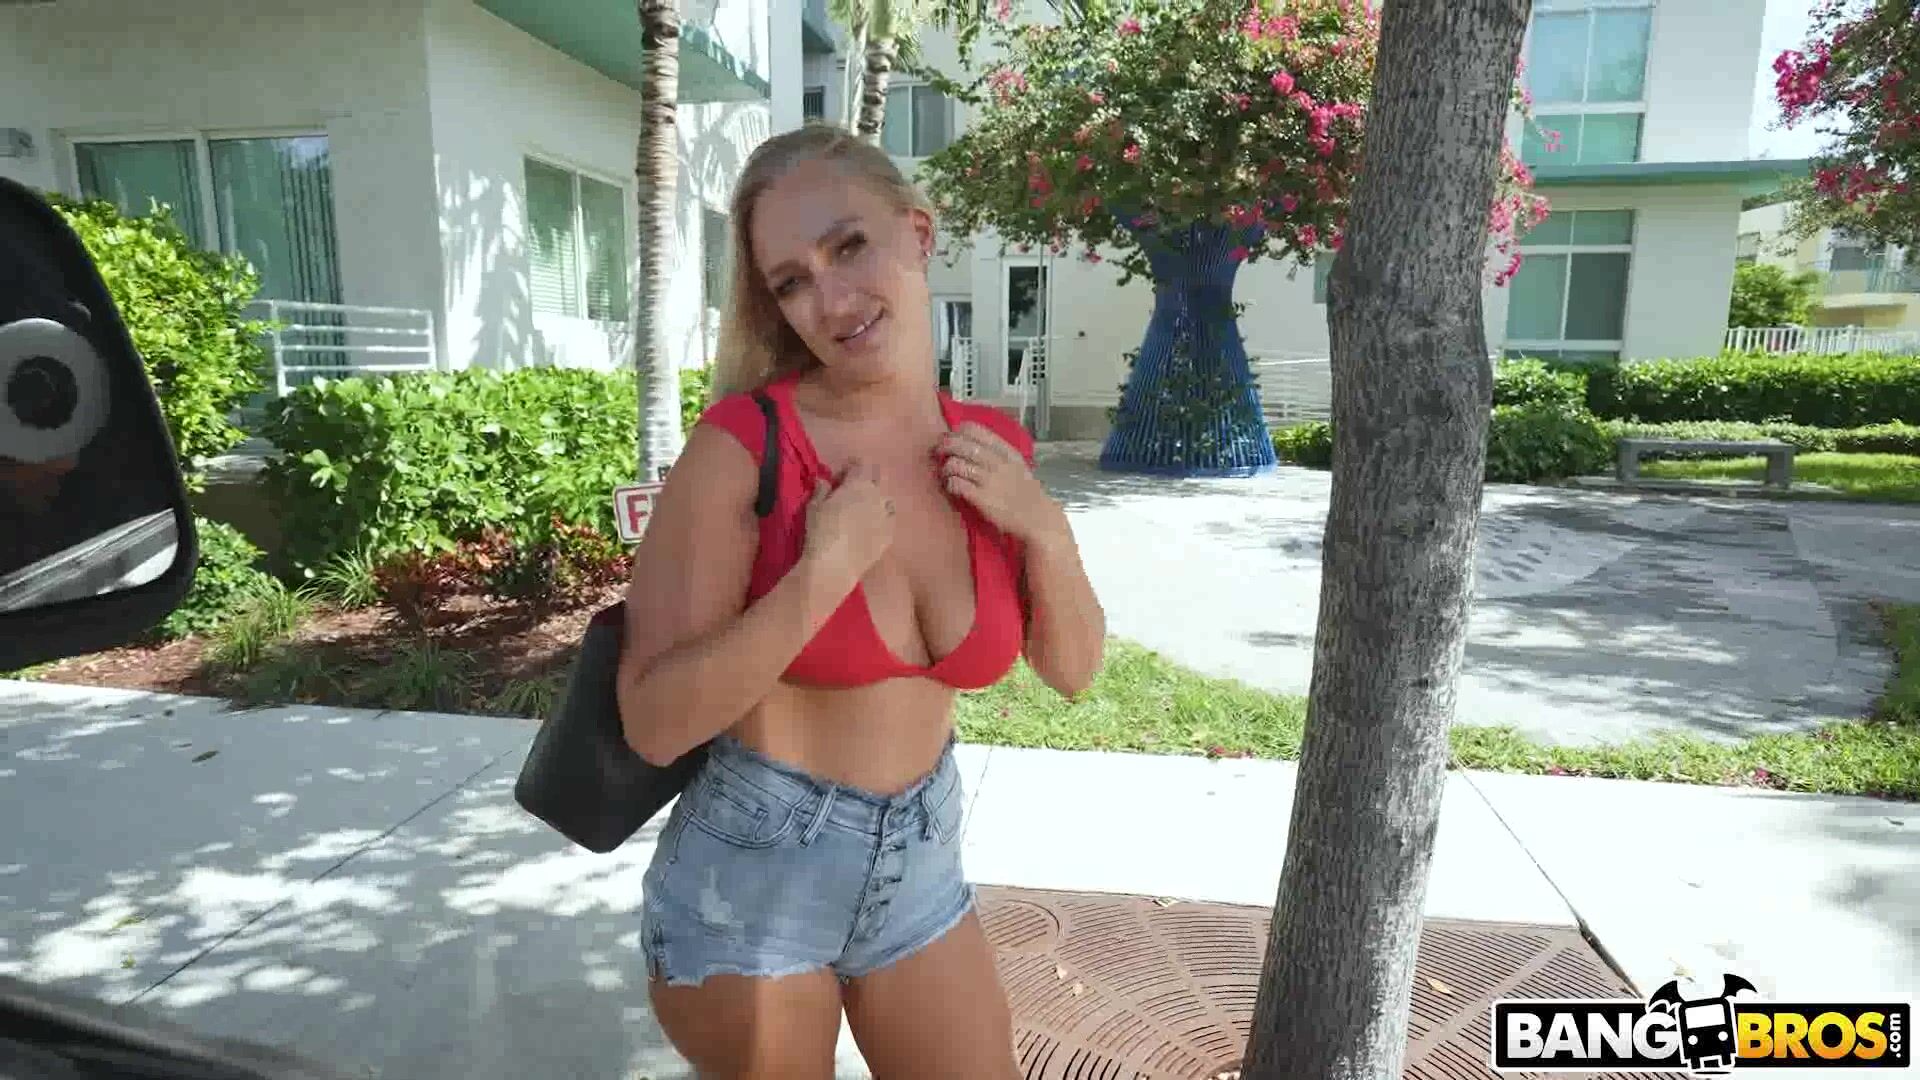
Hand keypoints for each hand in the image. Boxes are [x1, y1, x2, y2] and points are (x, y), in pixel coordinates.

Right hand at [801, 460, 895, 584]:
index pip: (860, 464)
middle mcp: (877, 495)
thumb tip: (823, 480)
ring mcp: (886, 516)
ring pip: (887, 498)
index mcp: (859, 483)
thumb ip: (821, 489)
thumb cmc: (821, 530)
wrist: (835, 564)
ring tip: (864, 508)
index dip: (849, 466)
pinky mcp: (890, 535)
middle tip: (852, 489)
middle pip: (879, 476)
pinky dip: (883, 518)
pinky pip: (890, 520)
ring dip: (877, 498)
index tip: (838, 477)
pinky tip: (872, 526)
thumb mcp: (813, 506)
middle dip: (866, 477)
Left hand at [937, 423, 1064, 545]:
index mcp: (1007, 452)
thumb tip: (971, 442)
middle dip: (945, 445)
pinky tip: (952, 486)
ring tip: (946, 473)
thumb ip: (999, 452)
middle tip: (939, 452)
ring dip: (946, 467)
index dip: (958, 431)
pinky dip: (949, 483)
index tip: (952, 436)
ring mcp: (989, 480)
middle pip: (962, 445)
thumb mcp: (1017, 465)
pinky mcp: (982, 498)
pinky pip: (957, 484)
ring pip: (956, 463)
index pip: (976, 431)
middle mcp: (998, 463)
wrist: (1037, 518)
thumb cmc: (1025, 491)